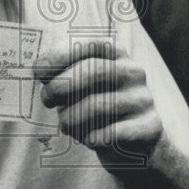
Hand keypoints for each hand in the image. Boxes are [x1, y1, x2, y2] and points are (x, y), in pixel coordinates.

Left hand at [34, 39, 162, 168]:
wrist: (132, 144)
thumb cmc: (95, 107)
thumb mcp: (78, 86)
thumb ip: (61, 75)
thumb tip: (39, 70)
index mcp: (115, 54)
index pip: (87, 44)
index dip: (58, 55)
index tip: (38, 72)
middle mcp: (133, 71)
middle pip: (91, 70)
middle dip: (60, 86)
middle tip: (46, 100)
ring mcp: (143, 98)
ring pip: (97, 104)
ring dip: (71, 117)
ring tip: (67, 124)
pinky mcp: (150, 126)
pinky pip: (110, 133)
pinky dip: (90, 138)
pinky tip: (89, 139)